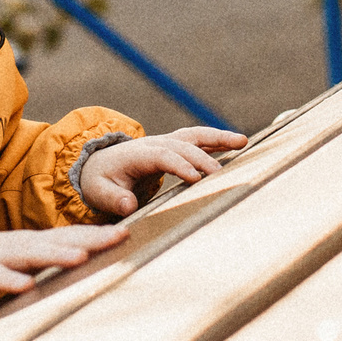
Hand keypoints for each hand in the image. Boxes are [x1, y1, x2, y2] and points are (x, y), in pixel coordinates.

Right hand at [0, 222, 127, 309]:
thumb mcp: (18, 266)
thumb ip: (45, 269)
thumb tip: (80, 273)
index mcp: (30, 246)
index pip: (69, 236)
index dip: (97, 234)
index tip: (127, 232)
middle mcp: (18, 247)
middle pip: (58, 240)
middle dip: (89, 238)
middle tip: (119, 236)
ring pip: (30, 254)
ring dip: (55, 255)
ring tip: (81, 256)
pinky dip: (9, 281)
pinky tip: (25, 286)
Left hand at [76, 125, 246, 216]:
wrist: (99, 165)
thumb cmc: (100, 181)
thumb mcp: (99, 192)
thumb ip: (113, 199)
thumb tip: (128, 205)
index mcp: (136, 154)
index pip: (161, 155)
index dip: (179, 165)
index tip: (195, 179)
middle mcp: (153, 143)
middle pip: (182, 145)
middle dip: (202, 158)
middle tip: (220, 175)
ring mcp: (165, 142)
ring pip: (194, 136)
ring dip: (218, 138)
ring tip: (242, 142)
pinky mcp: (174, 146)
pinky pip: (198, 140)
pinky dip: (218, 140)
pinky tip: (239, 143)